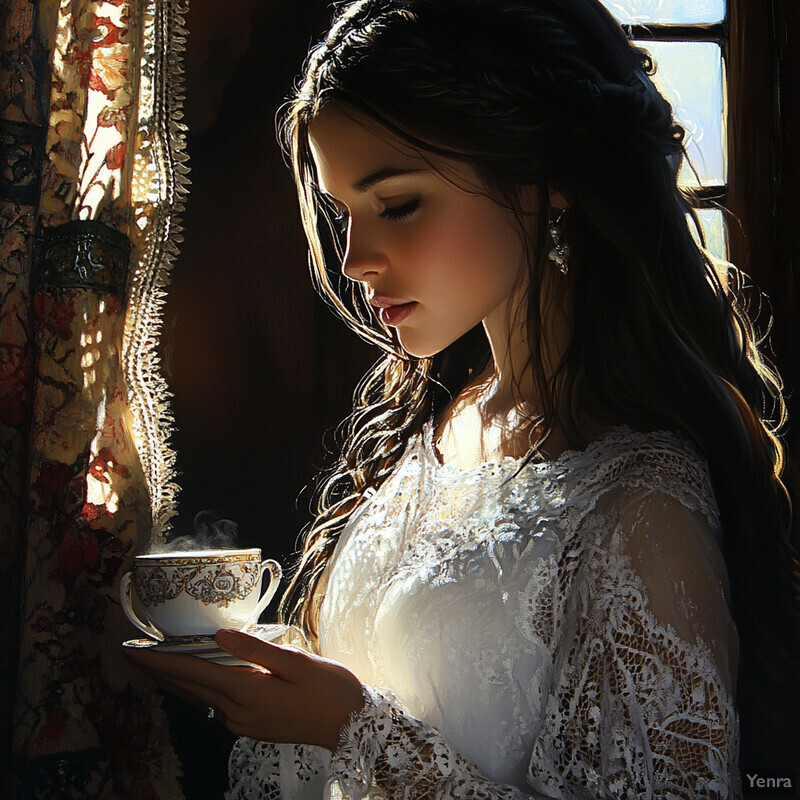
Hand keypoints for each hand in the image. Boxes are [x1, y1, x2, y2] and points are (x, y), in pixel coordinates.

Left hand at [123, 629, 364, 751]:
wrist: (351, 726)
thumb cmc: (330, 690)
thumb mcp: (298, 662)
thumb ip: (256, 649)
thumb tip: (218, 636)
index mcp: (248, 692)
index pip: (193, 673)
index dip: (160, 661)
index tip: (132, 651)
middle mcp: (238, 712)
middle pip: (190, 687)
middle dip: (160, 670)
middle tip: (132, 653)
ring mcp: (244, 723)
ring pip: (201, 697)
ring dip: (177, 680)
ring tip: (156, 662)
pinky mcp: (252, 725)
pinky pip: (216, 703)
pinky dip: (199, 687)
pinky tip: (197, 677)